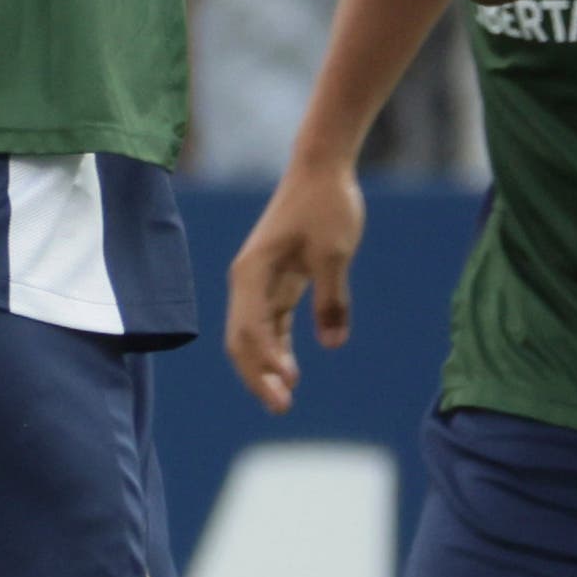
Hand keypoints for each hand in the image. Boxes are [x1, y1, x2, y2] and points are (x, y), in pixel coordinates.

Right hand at [223, 159, 362, 413]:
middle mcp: (248, 281)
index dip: (266, 361)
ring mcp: (260, 282)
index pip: (251, 329)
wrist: (322, 169)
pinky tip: (291, 371)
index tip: (290, 383)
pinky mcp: (277, 281)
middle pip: (242, 340)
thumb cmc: (326, 205)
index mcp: (252, 273)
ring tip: (285, 399)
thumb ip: (331, 299)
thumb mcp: (335, 253)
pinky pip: (270, 324)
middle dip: (257, 376)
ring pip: (253, 336)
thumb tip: (332, 344)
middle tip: (282, 408)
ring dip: (265, 367)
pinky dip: (277, 348)